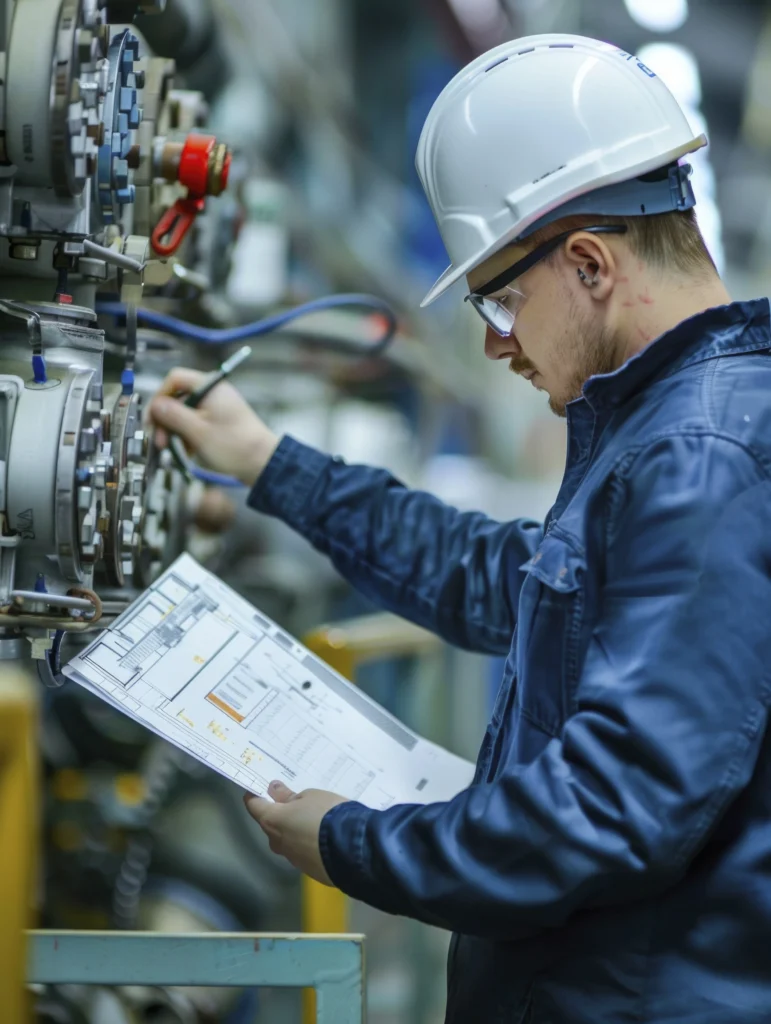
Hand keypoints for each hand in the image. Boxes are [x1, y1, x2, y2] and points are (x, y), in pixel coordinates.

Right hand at [147, 367, 279, 487]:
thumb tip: (156, 405)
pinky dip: (188, 435)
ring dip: (175, 430)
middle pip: (178, 398)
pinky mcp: (220, 422)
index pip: (175, 379)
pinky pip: (196, 423)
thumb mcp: (198, 431)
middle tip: (160, 439)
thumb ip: (173, 415)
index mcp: (210, 386)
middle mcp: (214, 393)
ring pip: (186, 413)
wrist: (263, 463)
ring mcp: (217, 407)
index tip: (153, 416)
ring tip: (172, 448)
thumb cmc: (236, 446)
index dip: (160, 396)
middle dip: (166, 419)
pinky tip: (186, 450)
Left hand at [244, 780, 347, 884]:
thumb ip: (289, 796)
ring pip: (288, 841)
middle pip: (271, 826)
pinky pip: (304, 852)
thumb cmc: (326, 814)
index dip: (255, 795)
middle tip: (295, 803)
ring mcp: (292, 859)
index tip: (259, 788)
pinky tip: (324, 838)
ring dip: (295, 830)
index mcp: (272, 821)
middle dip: (279, 815)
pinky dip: (309, 844)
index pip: (254, 806)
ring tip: (314, 820)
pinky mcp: (309, 871)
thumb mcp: (310, 796)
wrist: (351, 849)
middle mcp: (277, 842)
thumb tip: (274, 791)